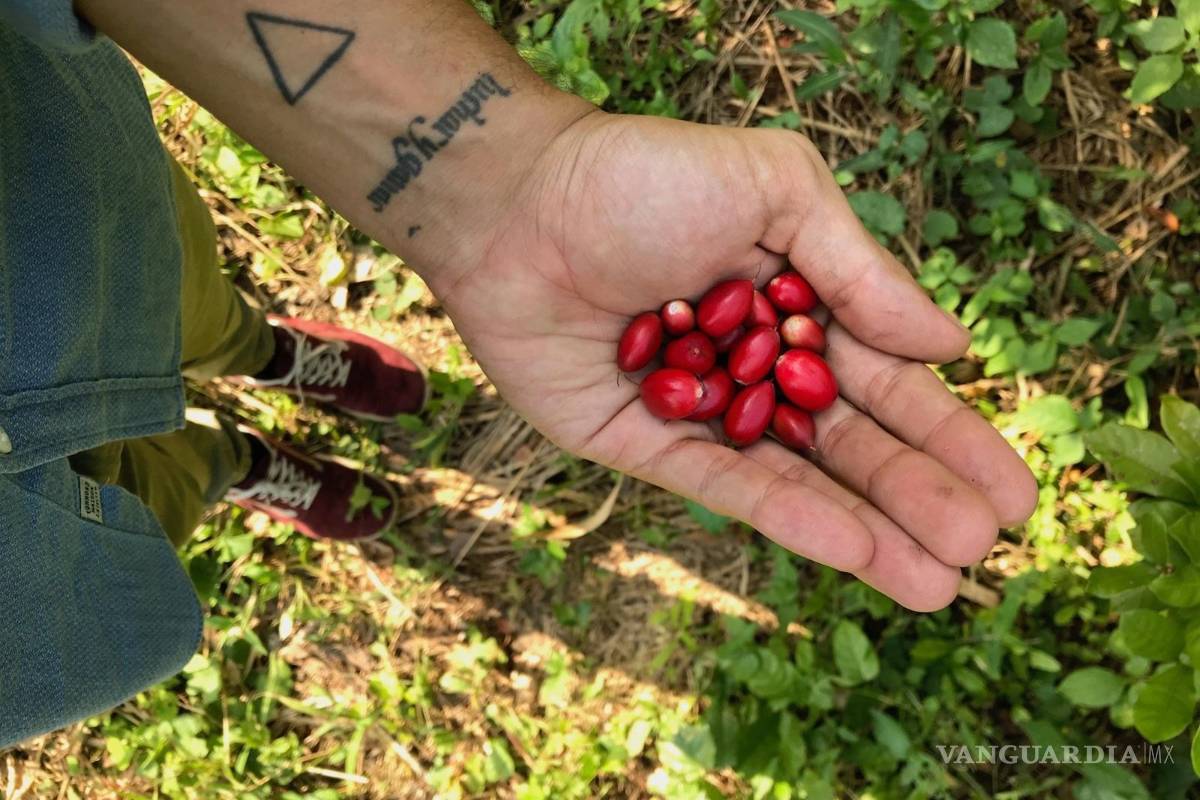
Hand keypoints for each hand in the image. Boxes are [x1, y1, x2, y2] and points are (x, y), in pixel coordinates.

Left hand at [435, 111, 1037, 610]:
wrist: (518, 203)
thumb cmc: (644, 177)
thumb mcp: (773, 189)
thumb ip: (859, 270)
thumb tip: (947, 347)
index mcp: (795, 302)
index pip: (886, 378)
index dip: (946, 432)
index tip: (1011, 488)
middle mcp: (756, 365)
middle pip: (852, 441)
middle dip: (919, 493)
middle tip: (984, 546)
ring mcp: (704, 412)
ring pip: (801, 478)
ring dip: (871, 528)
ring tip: (940, 580)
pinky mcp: (647, 445)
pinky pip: (727, 488)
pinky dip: (791, 518)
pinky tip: (855, 551)